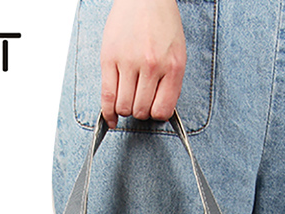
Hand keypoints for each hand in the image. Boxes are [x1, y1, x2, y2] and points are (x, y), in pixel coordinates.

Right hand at [100, 0, 185, 128]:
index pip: (162, 110)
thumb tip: (159, 111)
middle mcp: (151, 66)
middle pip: (141, 110)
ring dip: (125, 111)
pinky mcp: (109, 58)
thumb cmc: (162, 24)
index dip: (157, 115)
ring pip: (124, 106)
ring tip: (128, 101)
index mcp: (172, 67)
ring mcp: (129, 62)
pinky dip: (108, 112)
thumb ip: (171, 83)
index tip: (153, 111)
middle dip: (140, 112)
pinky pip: (107, 95)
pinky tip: (111, 117)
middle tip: (139, 104)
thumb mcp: (178, 53)